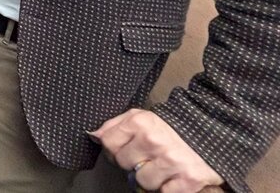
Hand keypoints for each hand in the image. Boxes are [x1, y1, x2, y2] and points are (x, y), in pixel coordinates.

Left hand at [90, 109, 222, 192]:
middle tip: (147, 159)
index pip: (108, 144)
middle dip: (132, 164)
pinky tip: (174, 177)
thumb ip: (114, 126)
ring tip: (161, 168)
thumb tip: (94, 136)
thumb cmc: (169, 129)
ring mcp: (171, 161)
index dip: (114, 150)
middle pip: (124, 164)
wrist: (210, 133)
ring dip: (151, 179)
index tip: (125, 151)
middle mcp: (154, 140)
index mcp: (140, 122)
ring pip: (142, 182)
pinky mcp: (188, 179)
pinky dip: (168, 189)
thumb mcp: (141, 117)